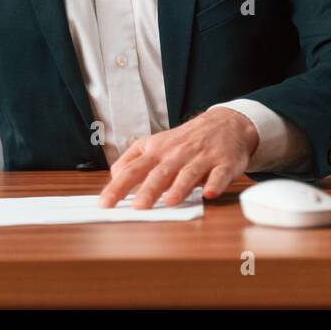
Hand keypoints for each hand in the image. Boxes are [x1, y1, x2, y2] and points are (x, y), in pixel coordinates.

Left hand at [97, 108, 258, 208]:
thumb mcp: (155, 143)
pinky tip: (210, 193)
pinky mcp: (224, 163)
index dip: (118, 186)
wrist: (225, 122)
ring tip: (170, 201)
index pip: (133, 169)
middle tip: (138, 207)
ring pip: (188, 173)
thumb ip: (134, 159)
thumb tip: (114, 176)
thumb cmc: (185, 140)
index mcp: (157, 151)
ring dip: (179, 187)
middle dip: (148, 190)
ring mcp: (202, 158)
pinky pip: (219, 174)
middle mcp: (177, 154)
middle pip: (160, 172)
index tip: (105, 203)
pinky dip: (215, 184)